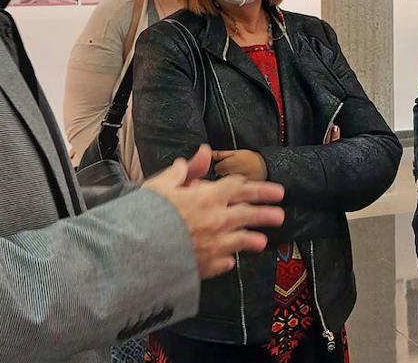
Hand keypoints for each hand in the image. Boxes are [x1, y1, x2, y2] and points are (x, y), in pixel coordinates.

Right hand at [144, 145, 284, 278]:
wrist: (137, 252)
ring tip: (263, 240)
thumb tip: (204, 152)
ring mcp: (215, 245)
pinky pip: (224, 262)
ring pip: (241, 240)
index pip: (237, 187)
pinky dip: (227, 259)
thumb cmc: (146, 214)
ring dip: (253, 239)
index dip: (252, 186)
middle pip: (248, 213)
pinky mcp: (208, 266)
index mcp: (207, 198)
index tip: (268, 190)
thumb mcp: (163, 184)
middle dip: (266, 211)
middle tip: (280, 213)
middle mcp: (217, 220)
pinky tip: (230, 260)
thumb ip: (187, 170)